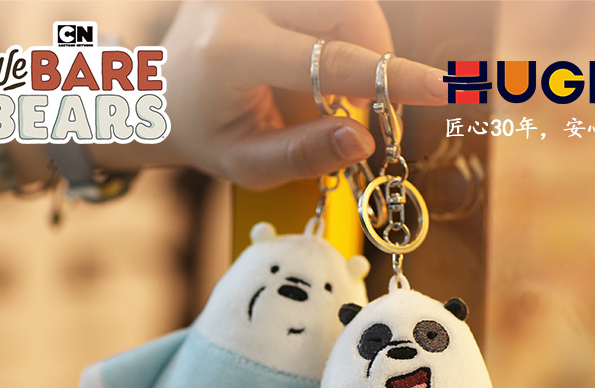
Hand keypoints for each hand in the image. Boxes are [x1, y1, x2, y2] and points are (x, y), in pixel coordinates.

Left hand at [155, 0, 446, 187]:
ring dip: (358, 38)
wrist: (155, 94)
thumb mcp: (248, 163)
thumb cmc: (204, 134)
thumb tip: (364, 142)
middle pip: (344, 4)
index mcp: (232, 51)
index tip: (439, 88)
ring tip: (333, 86)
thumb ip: (304, 154)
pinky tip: (318, 61)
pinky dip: (340, 27)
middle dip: (374, 51)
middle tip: (363, 102)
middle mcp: (237, 0)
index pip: (328, 60)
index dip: (389, 76)